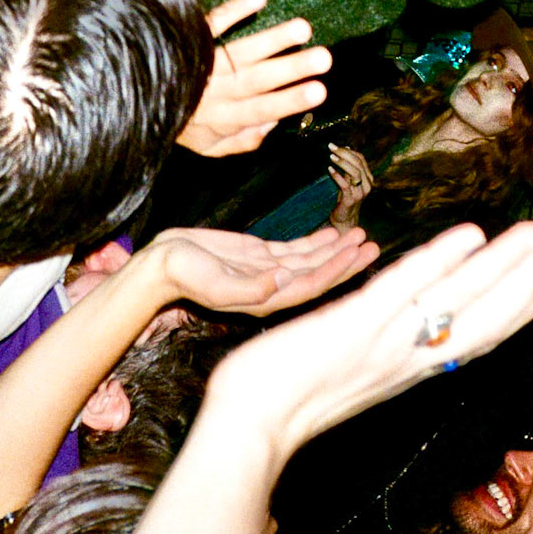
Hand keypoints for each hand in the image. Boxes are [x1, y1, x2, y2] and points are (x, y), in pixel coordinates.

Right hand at [153, 224, 377, 316]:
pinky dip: (315, 243)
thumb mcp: (213, 282)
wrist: (160, 265)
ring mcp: (267, 272)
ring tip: (360, 236)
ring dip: (335, 249)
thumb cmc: (182, 275)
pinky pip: (294, 250)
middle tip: (372, 245)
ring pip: (310, 261)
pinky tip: (332, 234)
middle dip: (346, 261)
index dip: (337, 270)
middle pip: (318, 275)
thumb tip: (280, 281)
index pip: (311, 285)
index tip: (359, 254)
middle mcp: (273, 288)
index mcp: (265, 299)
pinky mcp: (259, 256)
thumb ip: (247, 286)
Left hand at [179, 0, 330, 156]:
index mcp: (223, 116)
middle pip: (258, 79)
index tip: (320, 91)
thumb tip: (274, 124)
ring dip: (273, 39)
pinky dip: (235, 10)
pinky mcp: (193, 38)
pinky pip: (213, 23)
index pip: (261, 109)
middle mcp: (216, 90)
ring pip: (242, 51)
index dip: (290, 100)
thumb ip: (244, 140)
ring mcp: (205, 61)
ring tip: (302, 27)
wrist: (133, 99)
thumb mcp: (211, 147)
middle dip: (292, 68)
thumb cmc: (181, 124)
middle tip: (324, 57)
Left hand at [206, 219, 532, 461]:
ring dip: (504, 267)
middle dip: (526, 281)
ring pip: (458, 300)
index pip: (474, 338)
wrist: (245, 427)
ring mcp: (384, 342)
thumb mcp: (344, 378)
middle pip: (483, 319)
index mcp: (405, 371)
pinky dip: (440, 261)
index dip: (515, 309)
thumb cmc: (279, 401)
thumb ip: (375, 356)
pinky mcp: (355, 327)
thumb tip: (395, 341)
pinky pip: (405, 290)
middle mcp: (406, 360)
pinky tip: (471, 236)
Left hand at [327, 144, 374, 226]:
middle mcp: (367, 185)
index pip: (361, 159)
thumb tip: (346, 148)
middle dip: (344, 153)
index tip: (335, 146)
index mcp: (368, 178)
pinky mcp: (351, 200)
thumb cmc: (345, 198)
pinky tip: (330, 169)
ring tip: (331, 156)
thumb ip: (348, 167)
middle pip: (358, 164)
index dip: (348, 151)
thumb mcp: (348, 180)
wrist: (345, 219)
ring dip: (342, 163)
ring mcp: (360, 193)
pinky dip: (337, 176)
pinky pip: (345, 185)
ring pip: (355, 173)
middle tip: (331, 147)